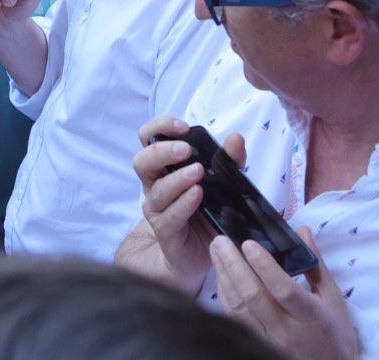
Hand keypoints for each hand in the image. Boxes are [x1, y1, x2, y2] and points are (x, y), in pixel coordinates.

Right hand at [131, 116, 246, 292]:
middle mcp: (155, 186)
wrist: (203, 252)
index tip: (182, 126)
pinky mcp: (165, 231)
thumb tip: (235, 138)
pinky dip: (184, 203)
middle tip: (185, 149)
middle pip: (142, 161)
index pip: (148, 138)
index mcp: (164, 168)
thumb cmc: (207, 212)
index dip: (160, 127)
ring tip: (197, 172)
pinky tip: (198, 195)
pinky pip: (170, 216)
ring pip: (157, 189)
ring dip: (177, 177)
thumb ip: (229, 162)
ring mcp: (157, 210)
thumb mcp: (222, 184)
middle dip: (161, 150)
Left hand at [213, 228, 359, 359]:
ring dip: (224, 276)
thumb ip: (315, 263)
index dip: (265, 266)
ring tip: (216, 251)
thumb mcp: (333, 298)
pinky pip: (234, 318)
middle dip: (233, 265)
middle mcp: (288, 330)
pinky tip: (220, 275)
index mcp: (311, 315)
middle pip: (254, 296)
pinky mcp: (256, 344)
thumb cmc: (334, 332)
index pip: (284, 290)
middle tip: (220, 240)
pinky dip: (225, 294)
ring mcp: (269, 340)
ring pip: (239, 307)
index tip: (248, 243)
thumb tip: (302, 229)